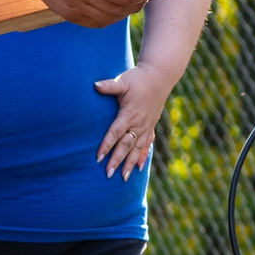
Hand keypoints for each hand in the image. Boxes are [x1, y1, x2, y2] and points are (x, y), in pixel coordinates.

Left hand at [94, 60, 177, 178]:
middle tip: (108, 174)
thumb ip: (109, 86)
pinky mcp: (150, 126)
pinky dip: (142, 156)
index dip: (107, 145)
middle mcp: (139, 123)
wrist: (159, 77)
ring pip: (137, 148)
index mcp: (130, 113)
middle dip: (117, 160)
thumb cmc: (138, 79)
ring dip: (130, 163)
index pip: (116, 132)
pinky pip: (146, 145)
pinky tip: (139, 168)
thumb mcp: (123, 80)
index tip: (98, 158)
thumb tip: (94, 85)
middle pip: (126, 145)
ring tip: (123, 177)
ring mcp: (146, 126)